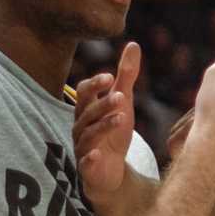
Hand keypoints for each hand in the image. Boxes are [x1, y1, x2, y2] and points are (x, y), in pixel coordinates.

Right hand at [72, 42, 140, 199]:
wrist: (111, 170)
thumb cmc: (113, 132)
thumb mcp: (123, 102)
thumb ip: (126, 76)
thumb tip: (133, 45)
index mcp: (87, 109)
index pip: (84, 92)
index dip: (94, 84)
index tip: (110, 76)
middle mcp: (81, 126)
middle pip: (87, 112)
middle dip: (103, 103)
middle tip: (122, 96)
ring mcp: (83, 147)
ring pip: (89, 134)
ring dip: (103, 125)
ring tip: (122, 117)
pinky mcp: (88, 168)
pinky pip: (85, 162)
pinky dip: (90, 158)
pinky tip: (98, 154)